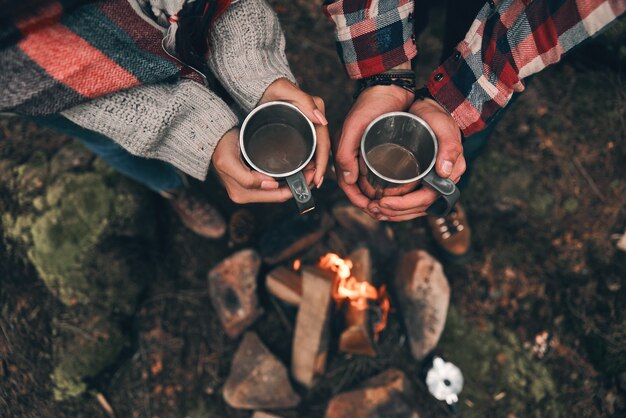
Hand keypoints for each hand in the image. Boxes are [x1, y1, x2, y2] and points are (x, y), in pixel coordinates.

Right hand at [212, 128, 314, 203]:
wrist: (210, 137)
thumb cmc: (219, 147)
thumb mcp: (228, 162)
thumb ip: (247, 178)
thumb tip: (271, 185)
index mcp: (242, 194)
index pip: (277, 196)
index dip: (297, 187)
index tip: (311, 173)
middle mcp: (246, 195)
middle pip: (281, 194)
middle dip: (300, 184)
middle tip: (315, 170)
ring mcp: (249, 189)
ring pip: (279, 189)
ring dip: (295, 180)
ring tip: (310, 168)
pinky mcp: (251, 181)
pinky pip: (274, 183)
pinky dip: (287, 177)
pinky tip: (298, 168)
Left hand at [260, 78, 329, 188]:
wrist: (257, 84)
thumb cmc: (269, 86)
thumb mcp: (285, 90)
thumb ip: (305, 102)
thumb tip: (322, 122)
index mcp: (314, 111)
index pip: (323, 141)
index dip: (322, 162)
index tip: (317, 178)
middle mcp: (313, 119)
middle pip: (321, 149)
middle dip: (318, 169)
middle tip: (312, 185)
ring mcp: (306, 125)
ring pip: (314, 151)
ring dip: (312, 168)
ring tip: (307, 184)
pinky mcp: (298, 129)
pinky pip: (306, 149)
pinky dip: (305, 162)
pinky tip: (301, 173)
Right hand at [335, 83, 413, 213]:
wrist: (390, 86)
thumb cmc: (371, 103)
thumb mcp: (355, 126)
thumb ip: (345, 152)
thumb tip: (348, 180)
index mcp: (343, 153)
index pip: (347, 186)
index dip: (358, 201)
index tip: (373, 210)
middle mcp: (353, 156)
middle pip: (358, 189)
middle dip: (370, 204)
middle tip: (385, 212)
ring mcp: (366, 154)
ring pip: (370, 184)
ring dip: (378, 198)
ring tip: (393, 206)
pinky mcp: (380, 150)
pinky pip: (380, 175)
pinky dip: (387, 187)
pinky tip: (398, 192)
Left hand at [367, 97, 464, 220]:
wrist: (430, 107)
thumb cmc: (437, 117)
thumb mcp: (444, 127)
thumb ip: (449, 147)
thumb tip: (445, 172)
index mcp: (449, 175)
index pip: (427, 200)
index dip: (405, 205)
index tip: (384, 202)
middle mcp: (442, 183)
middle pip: (418, 208)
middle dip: (394, 212)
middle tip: (373, 208)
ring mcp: (432, 182)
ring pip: (413, 208)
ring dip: (393, 213)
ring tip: (373, 209)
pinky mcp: (421, 179)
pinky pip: (409, 200)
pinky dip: (396, 206)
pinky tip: (380, 204)